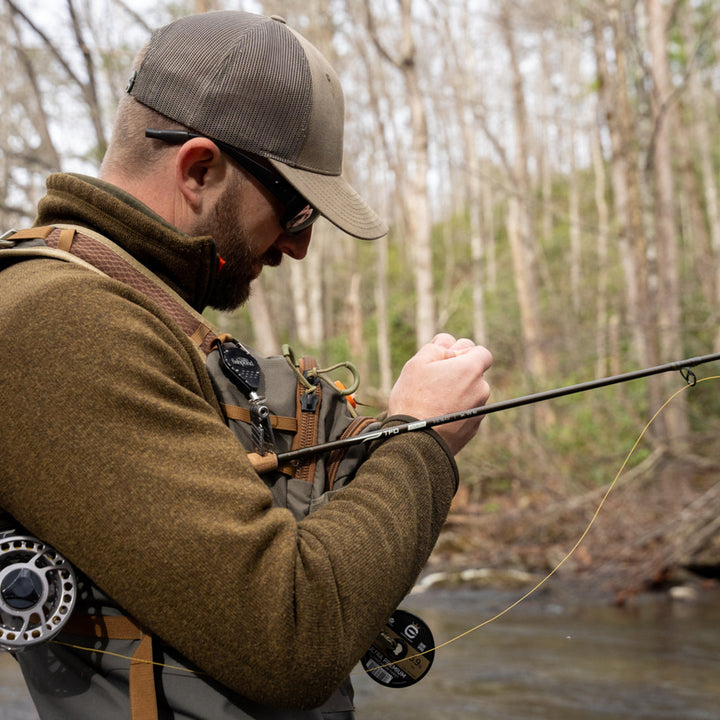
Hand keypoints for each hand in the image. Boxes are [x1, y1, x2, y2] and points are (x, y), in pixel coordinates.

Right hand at [387, 334, 492, 454]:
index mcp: (471, 370)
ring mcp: (479, 411)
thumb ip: (437, 347)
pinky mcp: (472, 429)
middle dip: (458, 373)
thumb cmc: (414, 399)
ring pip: (470, 394)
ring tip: (430, 401)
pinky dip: (455, 411)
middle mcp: (481, 389)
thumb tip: (449, 344)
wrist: (415, 442)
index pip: (482, 352)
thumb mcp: (417, 363)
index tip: (447, 359)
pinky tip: (435, 415)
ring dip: (456, 393)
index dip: (464, 352)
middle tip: (432, 380)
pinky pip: (466, 412)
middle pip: (474, 374)